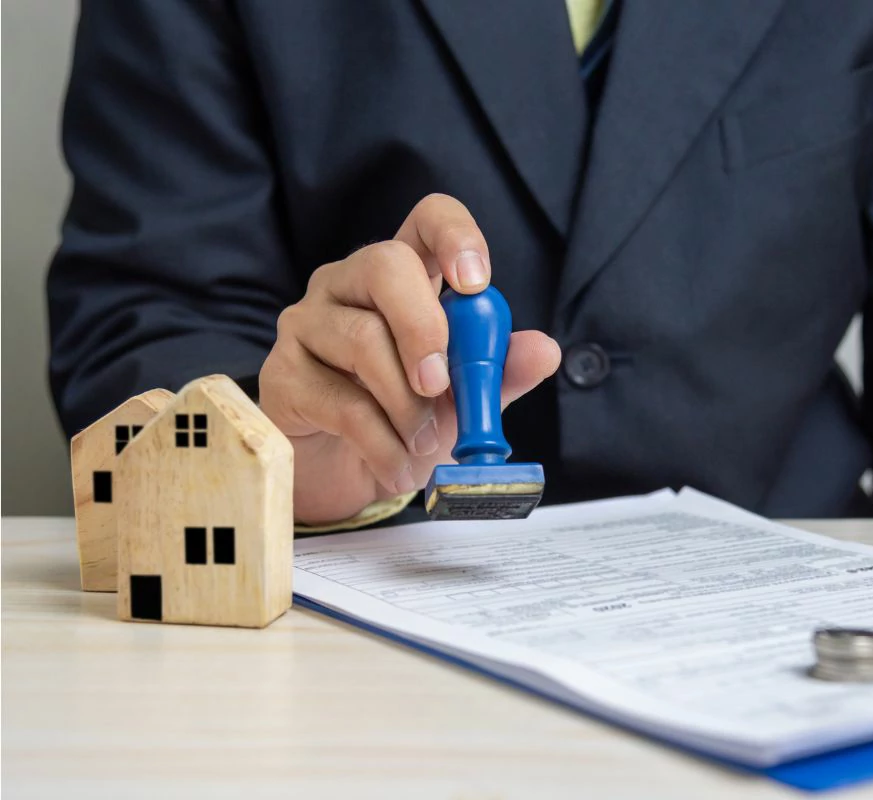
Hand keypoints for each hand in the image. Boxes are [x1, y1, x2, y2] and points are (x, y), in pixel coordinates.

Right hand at [259, 194, 560, 524]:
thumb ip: (501, 371)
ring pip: (362, 339)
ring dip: (407, 405)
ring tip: (426, 444)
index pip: (426, 220)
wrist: (348, 475)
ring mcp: (308, 322)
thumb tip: (544, 350)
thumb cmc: (409, 418)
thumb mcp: (464, 396)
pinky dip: (382, 442)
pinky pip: (340, 400)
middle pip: (385, 265)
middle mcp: (349, 283)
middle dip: (424, 328)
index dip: (454, 236)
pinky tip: (398, 465)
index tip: (476, 282)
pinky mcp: (282, 374)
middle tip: (442, 385)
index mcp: (404, 275)